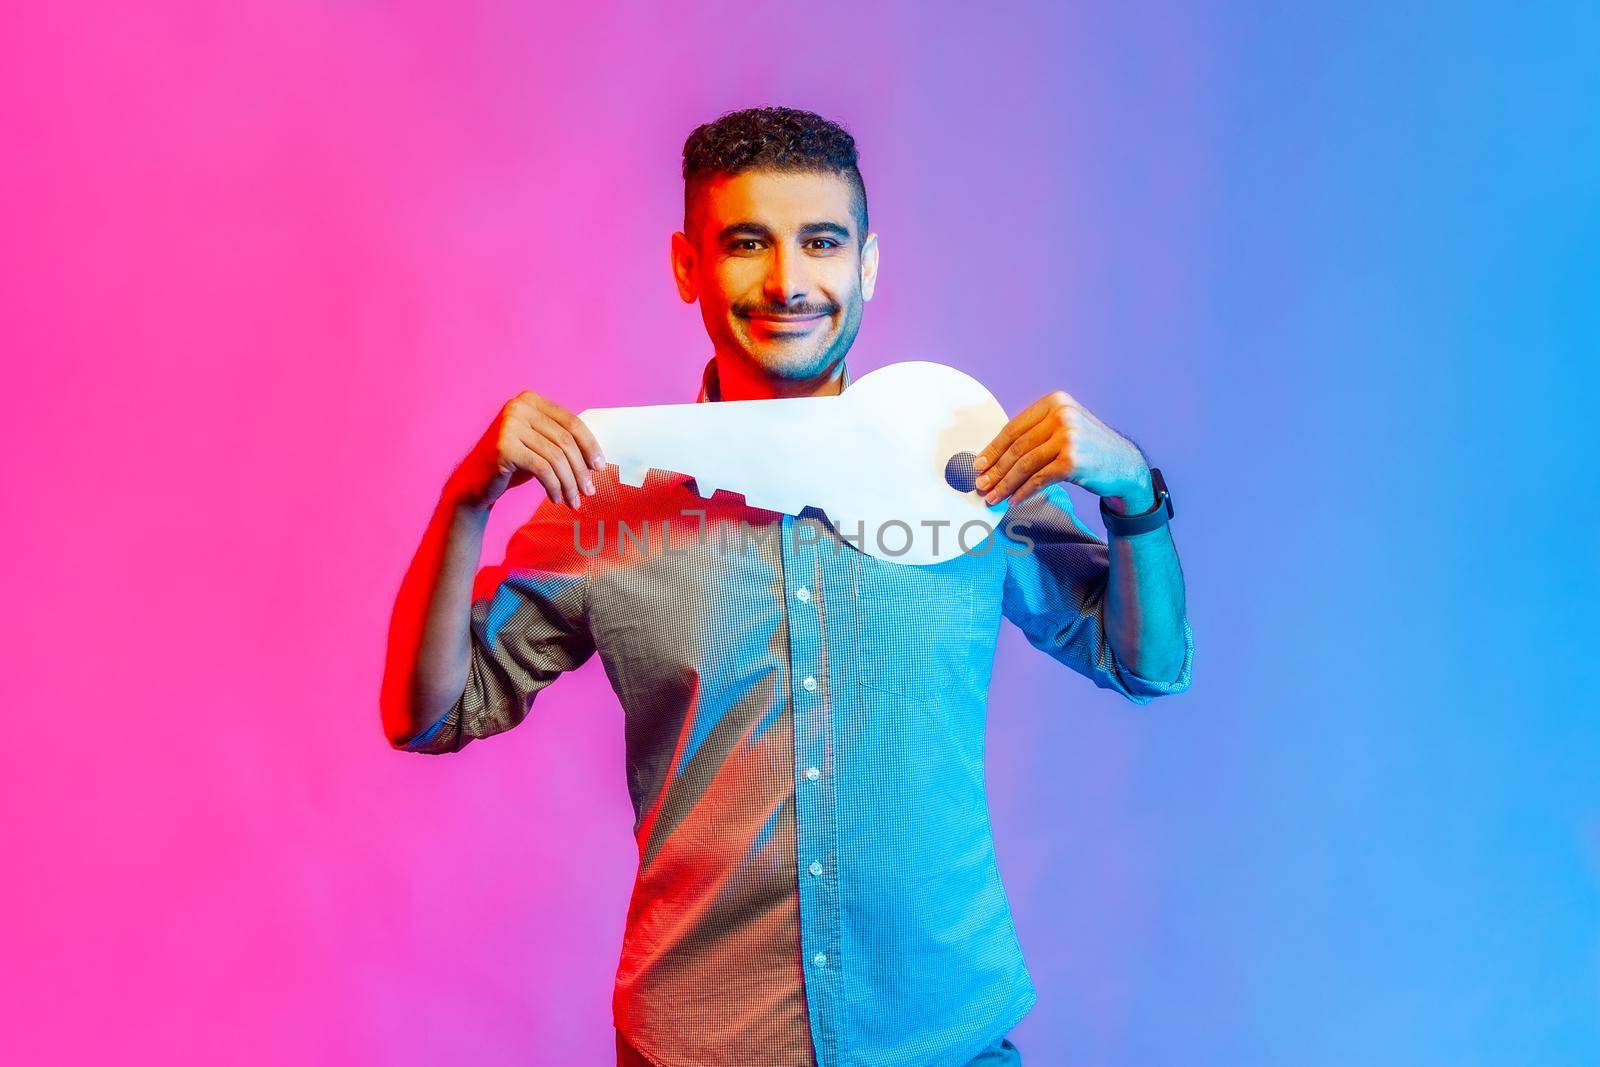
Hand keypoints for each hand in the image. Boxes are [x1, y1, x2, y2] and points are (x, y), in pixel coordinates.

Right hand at [446, 391, 606, 511]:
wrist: (473, 482)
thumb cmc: (512, 465)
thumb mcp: (540, 446)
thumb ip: (562, 441)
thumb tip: (598, 458)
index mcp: (531, 400)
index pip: (571, 422)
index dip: (590, 446)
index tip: (601, 467)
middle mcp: (518, 407)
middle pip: (565, 441)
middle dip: (581, 470)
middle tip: (589, 491)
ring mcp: (509, 425)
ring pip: (556, 457)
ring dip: (569, 483)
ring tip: (574, 501)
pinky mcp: (503, 447)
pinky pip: (542, 469)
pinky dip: (554, 486)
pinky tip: (556, 498)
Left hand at [973, 390, 1152, 509]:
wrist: (1125, 465)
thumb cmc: (1089, 449)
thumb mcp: (1065, 428)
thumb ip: (1035, 434)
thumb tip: (995, 456)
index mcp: (1055, 402)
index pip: (1014, 427)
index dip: (993, 448)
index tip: (979, 464)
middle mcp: (1062, 415)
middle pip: (1017, 447)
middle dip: (995, 469)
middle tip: (981, 484)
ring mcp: (1069, 437)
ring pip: (1025, 464)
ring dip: (1005, 484)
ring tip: (992, 497)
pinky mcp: (1073, 461)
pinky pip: (1038, 479)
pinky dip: (1023, 492)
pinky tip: (1013, 500)